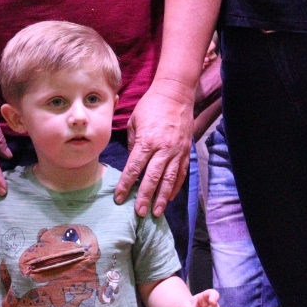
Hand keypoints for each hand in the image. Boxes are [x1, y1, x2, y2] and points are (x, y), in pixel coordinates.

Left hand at [117, 81, 192, 216]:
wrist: (176, 93)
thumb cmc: (151, 105)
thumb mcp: (134, 122)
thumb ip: (133, 144)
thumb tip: (132, 163)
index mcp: (147, 141)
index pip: (134, 168)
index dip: (126, 184)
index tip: (120, 198)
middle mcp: (163, 149)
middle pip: (152, 178)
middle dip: (145, 197)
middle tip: (139, 212)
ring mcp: (177, 151)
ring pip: (169, 180)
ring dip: (161, 198)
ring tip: (155, 212)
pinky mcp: (186, 151)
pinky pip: (181, 173)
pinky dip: (175, 187)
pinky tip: (169, 197)